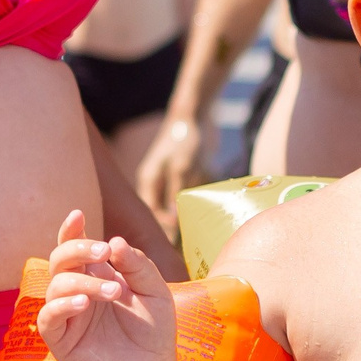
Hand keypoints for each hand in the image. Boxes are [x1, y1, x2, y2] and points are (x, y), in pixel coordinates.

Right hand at [37, 210, 179, 360]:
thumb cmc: (152, 332)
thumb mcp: (154, 291)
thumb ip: (137, 265)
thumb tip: (114, 242)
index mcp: (97, 275)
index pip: (76, 247)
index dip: (71, 230)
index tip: (78, 215)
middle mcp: (77, 291)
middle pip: (60, 259)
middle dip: (77, 248)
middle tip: (102, 251)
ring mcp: (67, 315)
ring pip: (56, 285)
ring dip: (83, 281)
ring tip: (114, 291)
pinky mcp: (60, 340)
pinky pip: (47, 317)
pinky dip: (62, 306)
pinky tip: (84, 304)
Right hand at [137, 114, 206, 229]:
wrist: (197, 115)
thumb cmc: (185, 139)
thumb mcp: (181, 167)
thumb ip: (176, 192)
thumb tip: (173, 220)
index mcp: (149, 182)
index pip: (151, 214)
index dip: (163, 228)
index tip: (179, 240)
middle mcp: (158, 184)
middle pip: (164, 214)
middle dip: (176, 228)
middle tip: (191, 245)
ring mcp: (172, 181)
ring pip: (178, 208)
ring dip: (189, 219)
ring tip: (203, 236)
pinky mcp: (187, 178)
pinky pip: (191, 198)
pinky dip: (199, 207)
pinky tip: (211, 217)